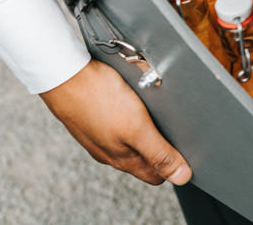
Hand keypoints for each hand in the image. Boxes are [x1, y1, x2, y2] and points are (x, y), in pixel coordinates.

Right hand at [39, 59, 191, 185]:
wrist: (64, 74)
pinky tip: (135, 97)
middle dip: (163, 144)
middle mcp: (110, 151)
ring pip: (132, 137)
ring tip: (155, 107)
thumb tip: (181, 177)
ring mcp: (100, 135)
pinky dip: (133, 111)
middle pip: (145, 157)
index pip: (155, 176)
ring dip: (148, 125)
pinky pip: (121, 119)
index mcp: (123, 159)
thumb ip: (159, 153)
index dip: (174, 166)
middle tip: (175, 124)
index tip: (188, 148)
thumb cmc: (98, 98)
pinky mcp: (94, 117)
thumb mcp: (137, 128)